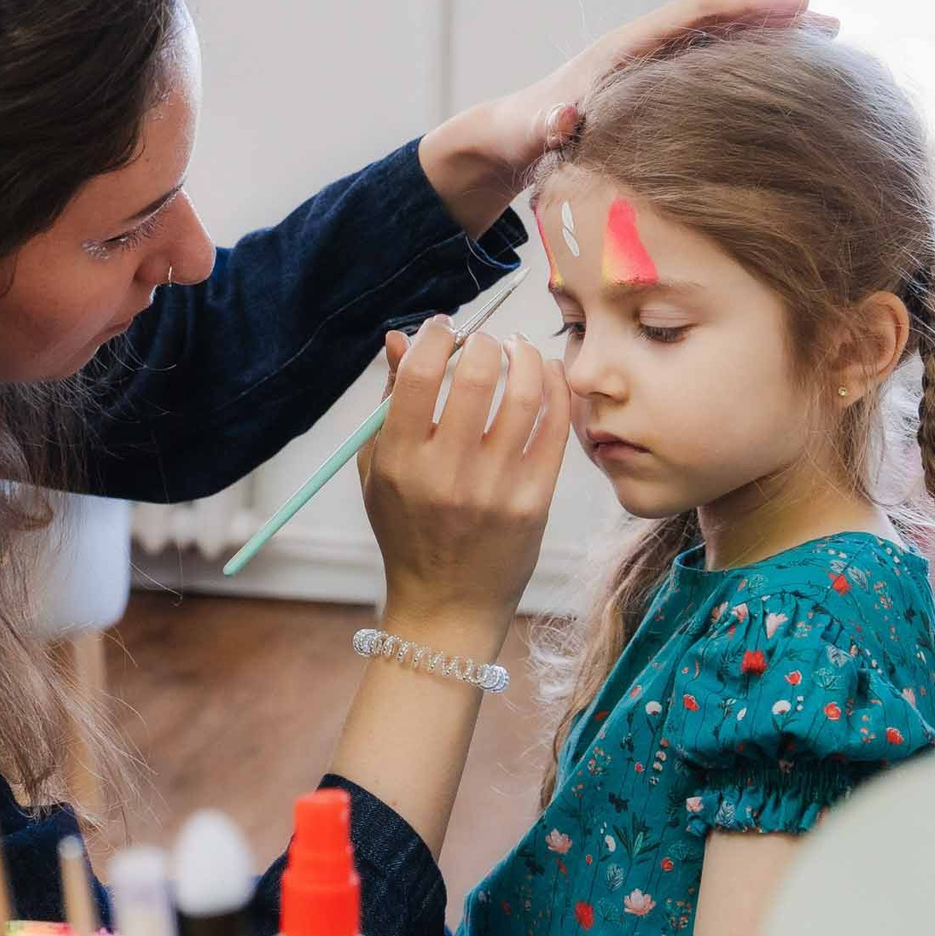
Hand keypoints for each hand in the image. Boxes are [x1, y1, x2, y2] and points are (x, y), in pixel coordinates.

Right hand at [357, 322, 573, 649]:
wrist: (448, 605)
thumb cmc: (408, 532)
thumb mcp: (378, 471)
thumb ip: (387, 403)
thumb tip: (398, 338)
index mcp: (400, 462)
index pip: (418, 374)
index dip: (435, 336)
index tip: (444, 330)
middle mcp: (447, 474)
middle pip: (475, 375)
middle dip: (484, 341)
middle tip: (485, 340)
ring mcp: (495, 489)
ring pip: (524, 394)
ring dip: (525, 356)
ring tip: (519, 349)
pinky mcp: (535, 502)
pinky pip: (555, 428)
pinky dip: (556, 389)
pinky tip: (548, 375)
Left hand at [416, 0, 829, 234]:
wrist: (507, 139)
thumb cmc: (522, 134)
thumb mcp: (533, 132)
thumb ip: (547, 126)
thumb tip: (562, 120)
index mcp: (626, 48)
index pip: (698, 10)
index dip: (749, 4)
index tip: (799, 6)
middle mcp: (645, 49)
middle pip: (723, 19)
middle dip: (777, 19)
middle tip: (832, 30)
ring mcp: (654, 67)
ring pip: (723, 43)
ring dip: (770, 45)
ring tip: (825, 57)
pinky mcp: (659, 91)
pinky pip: (714, 69)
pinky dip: (750, 70)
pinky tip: (784, 92)